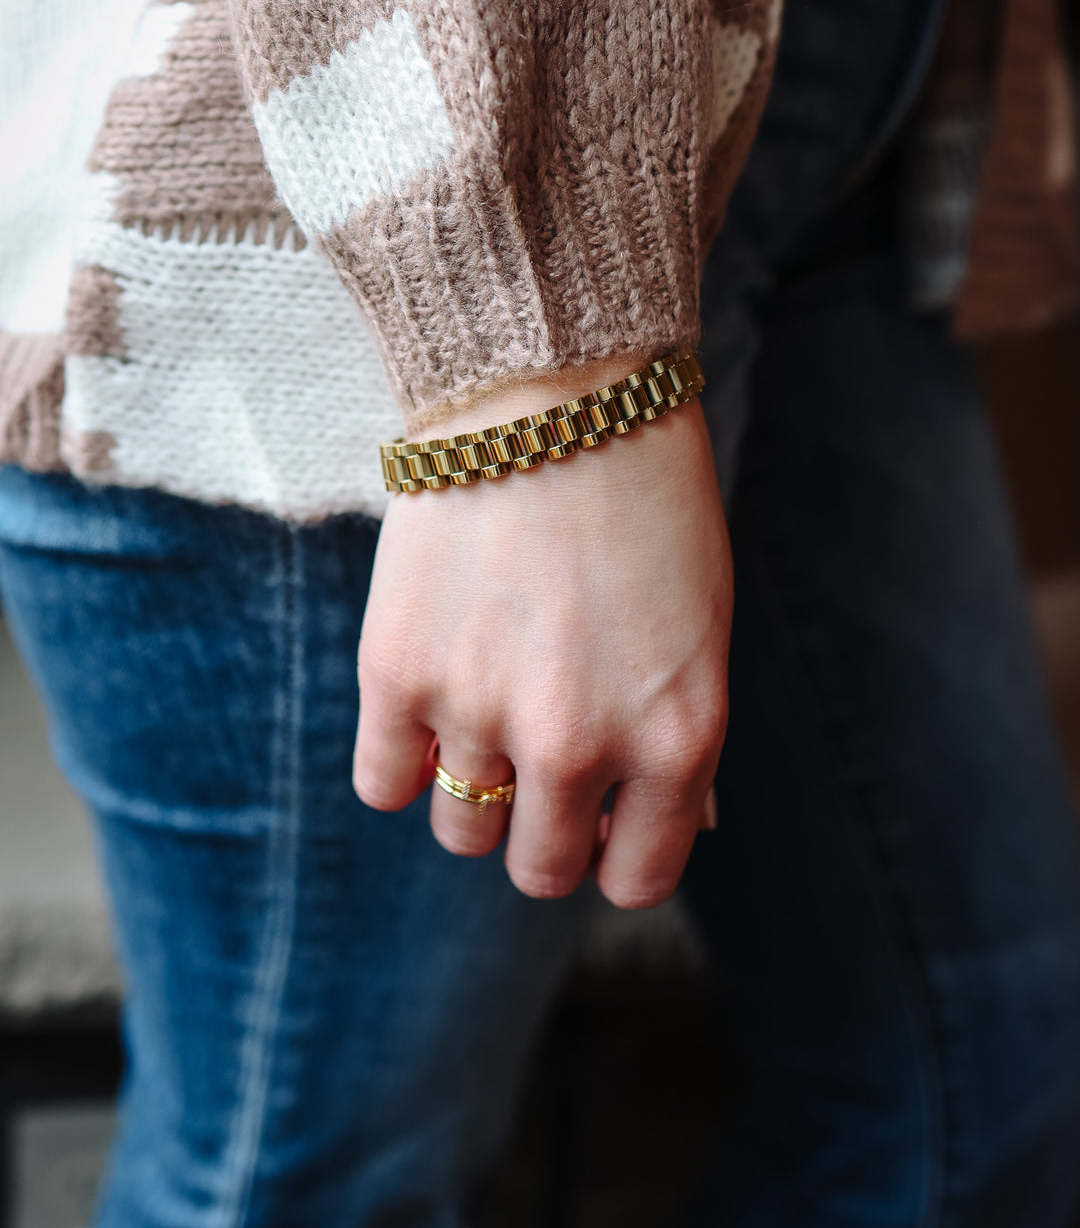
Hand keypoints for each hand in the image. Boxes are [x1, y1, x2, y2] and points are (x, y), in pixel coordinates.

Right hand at [353, 364, 731, 907]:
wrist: (554, 387)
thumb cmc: (646, 498)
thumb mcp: (701, 627)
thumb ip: (673, 736)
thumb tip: (649, 825)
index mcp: (677, 740)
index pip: (635, 881)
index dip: (617, 854)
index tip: (603, 819)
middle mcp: (579, 746)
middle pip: (538, 868)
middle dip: (544, 827)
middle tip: (540, 761)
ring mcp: (480, 713)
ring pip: (461, 829)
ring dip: (475, 789)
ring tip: (484, 708)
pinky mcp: (397, 671)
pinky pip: (382, 784)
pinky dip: (402, 757)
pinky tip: (427, 700)